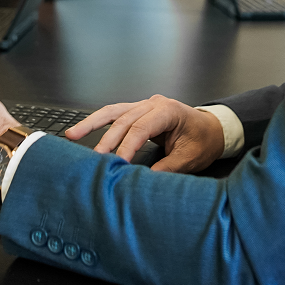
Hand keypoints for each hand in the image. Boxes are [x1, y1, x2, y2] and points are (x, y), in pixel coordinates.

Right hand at [66, 94, 224, 173]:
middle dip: (107, 140)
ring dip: (92, 124)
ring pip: (113, 112)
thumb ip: (167, 168)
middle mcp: (153, 104)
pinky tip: (83, 129)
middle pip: (124, 120)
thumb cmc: (203, 141)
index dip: (127, 146)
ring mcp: (144, 105)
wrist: (212, 129)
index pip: (141, 128)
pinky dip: (98, 122)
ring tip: (72, 135)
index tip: (117, 163)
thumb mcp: (190, 158)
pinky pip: (115, 114)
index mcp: (168, 110)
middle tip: (94, 159)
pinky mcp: (138, 111)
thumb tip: (143, 180)